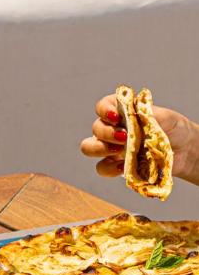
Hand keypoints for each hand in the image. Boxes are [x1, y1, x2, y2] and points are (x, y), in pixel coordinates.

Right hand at [80, 93, 198, 185]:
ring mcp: (113, 147)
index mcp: (121, 111)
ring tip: (120, 151)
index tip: (116, 117)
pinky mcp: (117, 166)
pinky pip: (102, 168)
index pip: (102, 107)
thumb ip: (148, 113)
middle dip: (106, 133)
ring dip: (100, 149)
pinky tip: (122, 167)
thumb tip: (135, 112)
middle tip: (124, 137)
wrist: (186, 151)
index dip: (104, 110)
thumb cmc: (174, 129)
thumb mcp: (165, 117)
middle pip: (95, 128)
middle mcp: (113, 128)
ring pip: (89, 147)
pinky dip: (109, 168)